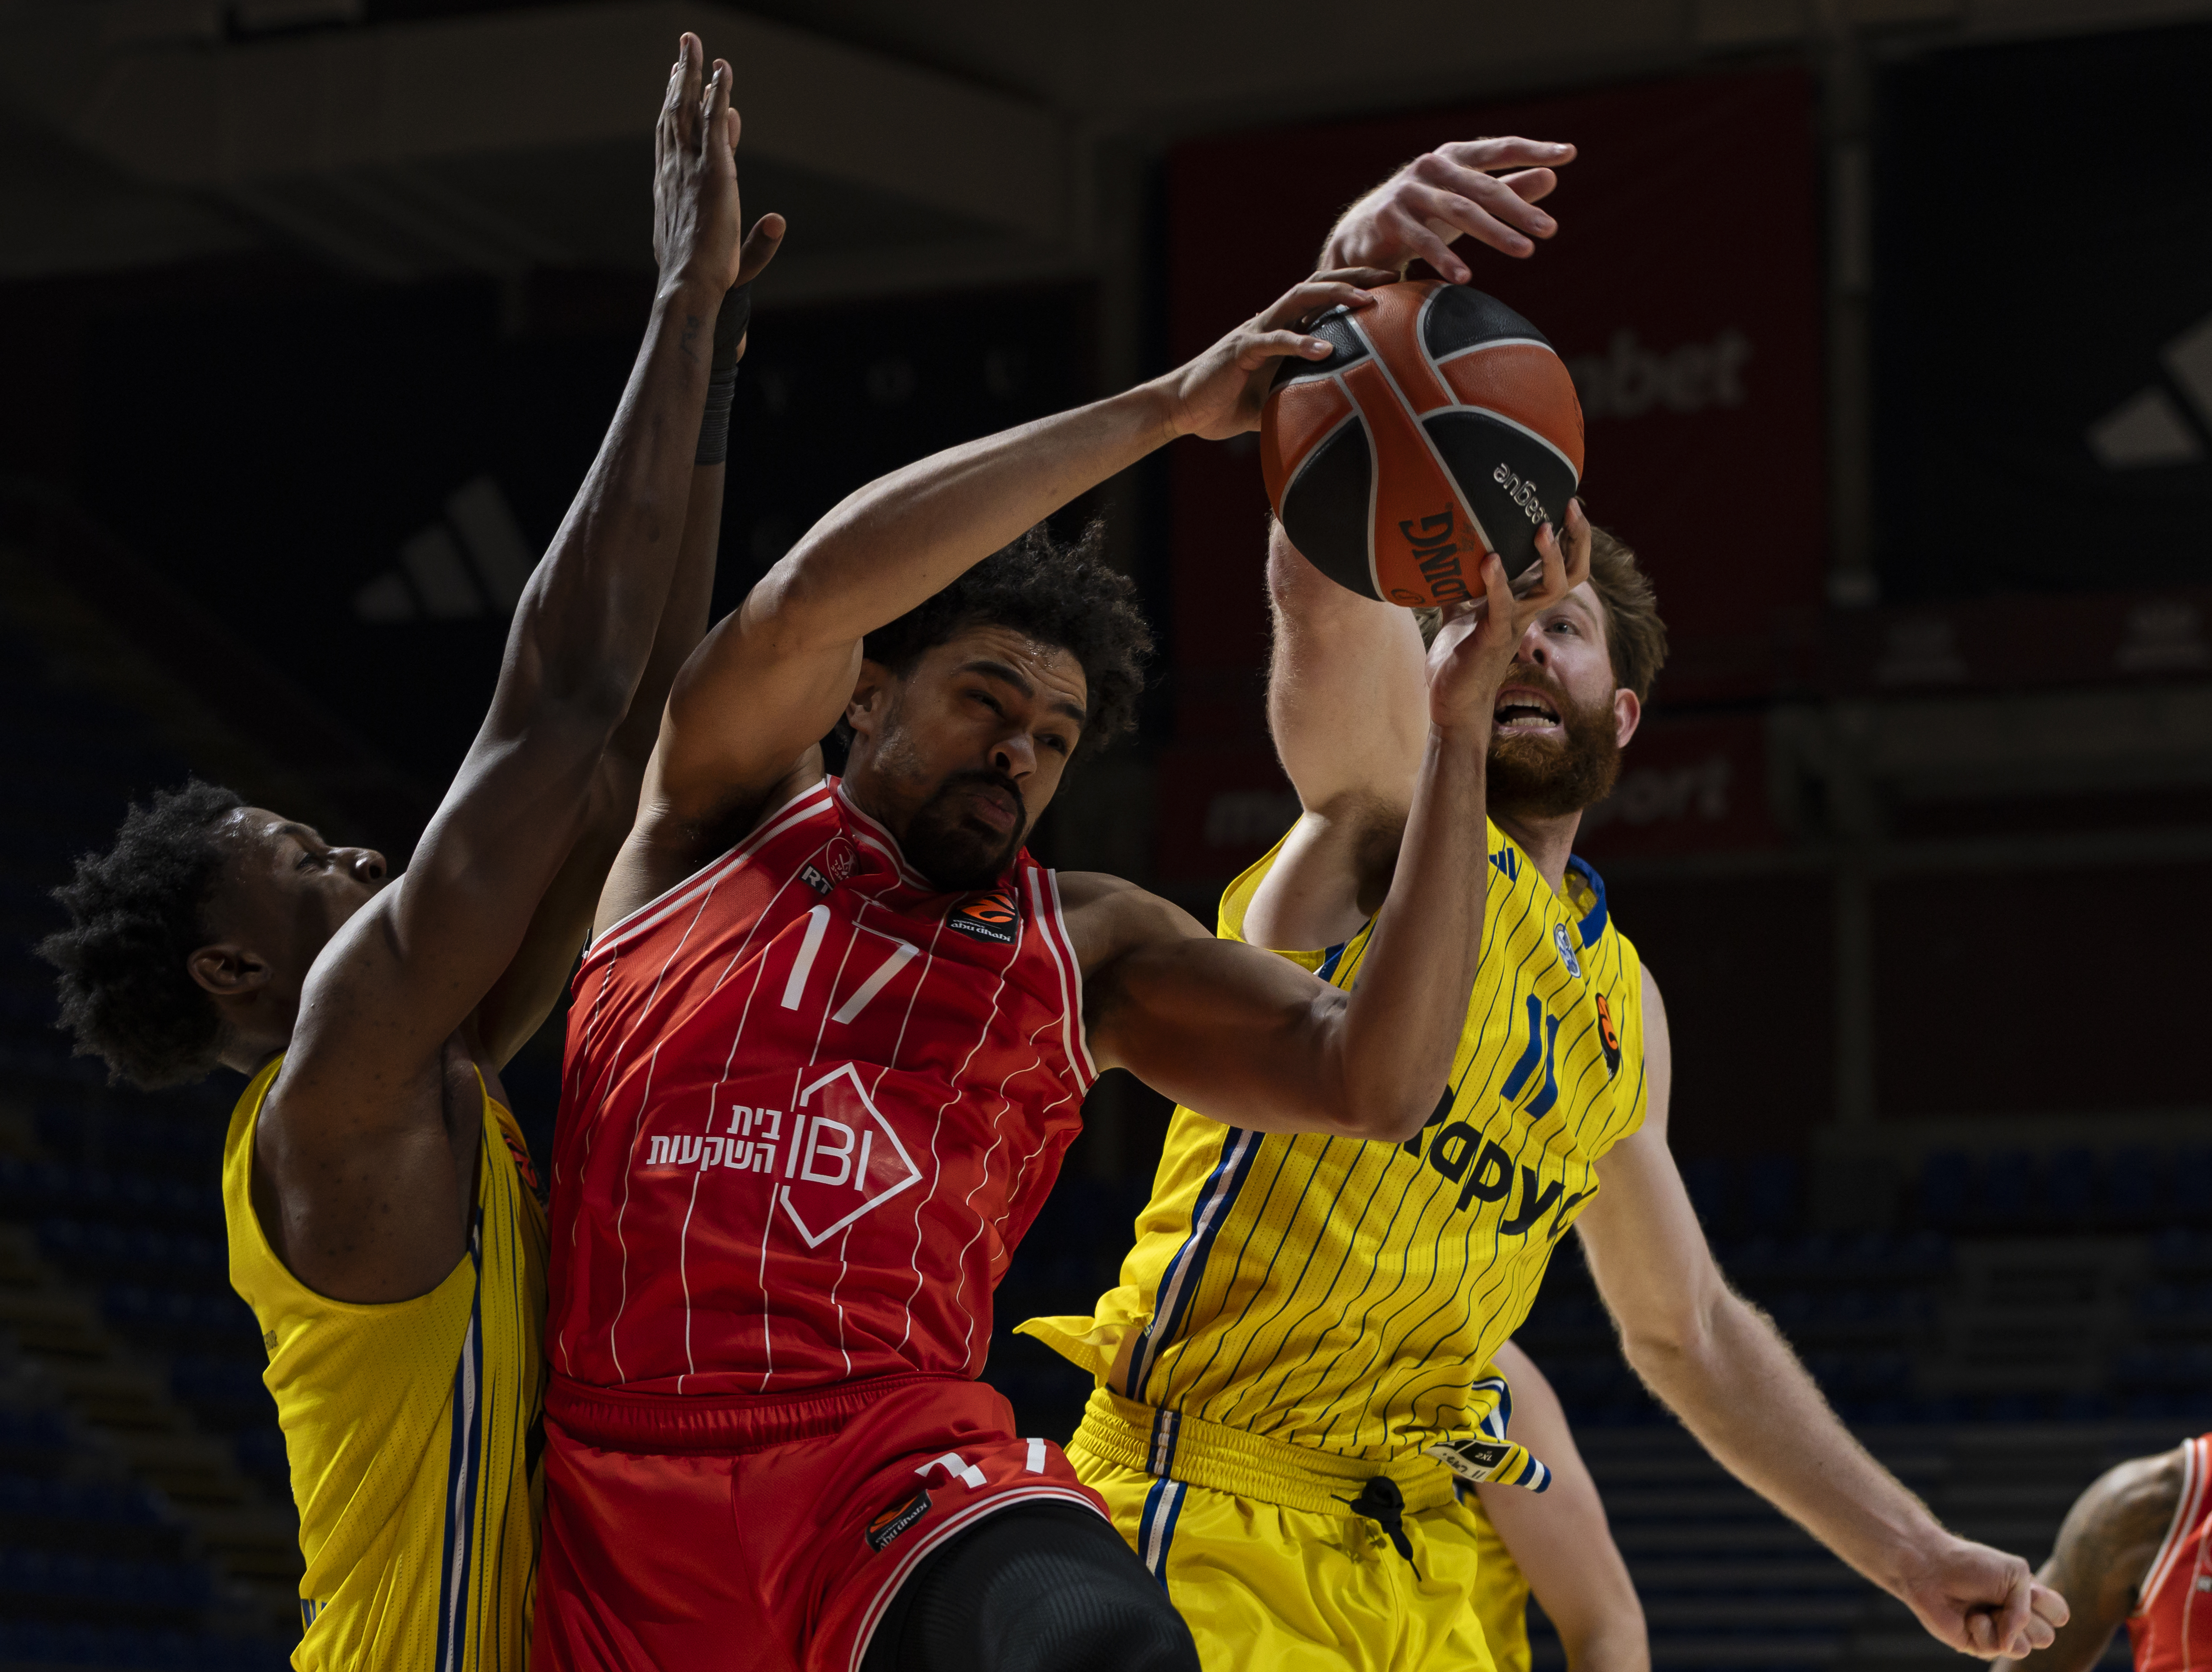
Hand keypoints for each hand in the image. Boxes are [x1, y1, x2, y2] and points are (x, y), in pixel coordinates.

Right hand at [653, 34, 747, 295]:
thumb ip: (752, 231)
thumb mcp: (720, 247)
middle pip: (675, 115)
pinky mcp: (714, 170)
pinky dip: (718, 93)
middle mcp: (675, 170)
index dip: (674, 110)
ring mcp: (691, 167)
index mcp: (671, 187)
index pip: (672, 140)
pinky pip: (714, 121)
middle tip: (682, 52)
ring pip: (688, 109)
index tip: (677, 87)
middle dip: (678, 81)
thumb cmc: (702, 275)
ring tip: (692, 43)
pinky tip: (722, 71)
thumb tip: (778, 218)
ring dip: (691, 73)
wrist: (691, 284)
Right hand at [1155, 268, 1396, 441]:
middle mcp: (1271, 321)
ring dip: (1334, 296)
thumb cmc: (1227, 405)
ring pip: (1298, 299)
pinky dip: (1300, 343)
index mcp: (1282, 328)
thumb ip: (1305, 395)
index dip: (1356, 284)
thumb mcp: (1278, 399)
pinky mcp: (1240, 350)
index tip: (1393, 284)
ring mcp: (1255, 331)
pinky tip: (1325, 351)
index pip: (1323, 296)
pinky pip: (1273, 341)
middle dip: (1355, 276)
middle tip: (1392, 276)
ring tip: (1367, 300)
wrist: (1181, 409)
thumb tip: (1343, 413)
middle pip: (1317, 284)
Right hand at [1321, 139, 1576, 281]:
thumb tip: (1552, 177)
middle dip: (1518, 208)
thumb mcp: (1467, 201)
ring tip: (1524, 251)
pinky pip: (1422, 240)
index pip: (1499, 149)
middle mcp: (1431, 167)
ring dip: (1493, 233)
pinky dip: (1444, 259)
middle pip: (1483, 186)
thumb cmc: (1423, 214)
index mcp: (1454, 157)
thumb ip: (1507, 189)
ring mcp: (1408, 191)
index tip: (1568, 154)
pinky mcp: (1387, 219)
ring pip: (1458, 210)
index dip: (1534, 150)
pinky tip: (1466, 277)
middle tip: (1549, 229)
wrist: (1360, 235)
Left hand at [1424, 499, 1589, 732]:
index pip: (1561, 564)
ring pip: (1550, 588)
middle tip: (1573, 506)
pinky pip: (1502, 606)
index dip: (1571, 536)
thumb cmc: (1457, 659)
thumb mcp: (1457, 613)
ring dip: (1549, 558)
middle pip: (1573, 572)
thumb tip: (1441, 556)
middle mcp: (1526, 611)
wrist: (1452, 702)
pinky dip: (1497, 583)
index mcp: (1522, 601)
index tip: (1567, 501)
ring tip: (1542, 528)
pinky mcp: (1493, 638)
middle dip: (1578, 539)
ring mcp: (1513, 624)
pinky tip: (1491, 561)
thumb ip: (1458, 585)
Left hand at [1898, 1534, 2069, 1658]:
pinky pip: (1998, 1650)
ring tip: (1983, 1608)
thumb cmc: (1972, 1565)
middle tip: (2000, 1599)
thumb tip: (2011, 1645)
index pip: (2059, 1615)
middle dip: (2026, 1618)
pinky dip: (1984, 1631)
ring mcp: (1999, 1634)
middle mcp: (2017, 1618)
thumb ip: (2026, 1610)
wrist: (1933, 1570)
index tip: (2029, 1588)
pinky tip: (1969, 1618)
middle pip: (2046, 1637)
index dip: (2047, 1605)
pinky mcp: (1980, 1646)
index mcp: (2029, 1598)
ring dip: (2003, 1625)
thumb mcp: (2015, 1574)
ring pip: (2025, 1649)